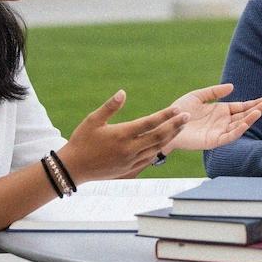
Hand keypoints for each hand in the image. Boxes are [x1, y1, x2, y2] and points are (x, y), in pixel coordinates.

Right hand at [60, 90, 189, 183]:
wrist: (74, 168)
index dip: (165, 115)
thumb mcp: (92, 120)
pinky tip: (166, 142)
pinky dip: (160, 149)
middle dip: (175, 126)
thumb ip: (109, 107)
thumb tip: (122, 92)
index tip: (177, 109)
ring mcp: (130, 160)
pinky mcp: (129, 169)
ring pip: (157, 148)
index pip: (149, 123)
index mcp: (121, 135)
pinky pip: (150, 158)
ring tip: (181, 127)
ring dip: (171, 137)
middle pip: (158, 136)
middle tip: (188, 117)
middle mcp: (129, 149)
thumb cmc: (81, 140)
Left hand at [166, 83, 261, 151]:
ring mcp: (219, 131)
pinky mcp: (213, 141)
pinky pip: (229, 137)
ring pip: (239, 126)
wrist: (167, 124)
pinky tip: (245, 123)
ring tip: (259, 111)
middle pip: (244, 116)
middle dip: (257, 110)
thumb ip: (214, 92)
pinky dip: (238, 131)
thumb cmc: (180, 110)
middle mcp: (223, 122)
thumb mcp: (198, 96)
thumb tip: (232, 87)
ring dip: (249, 119)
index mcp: (221, 111)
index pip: (241, 107)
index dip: (254, 103)